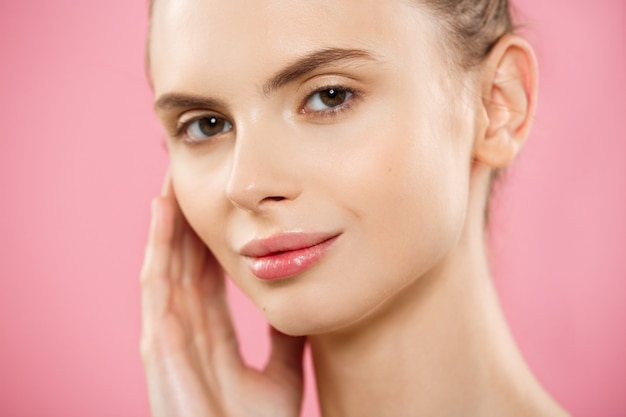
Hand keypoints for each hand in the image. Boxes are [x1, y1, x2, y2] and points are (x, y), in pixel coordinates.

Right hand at [140, 173, 305, 416]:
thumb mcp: (284, 374)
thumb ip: (288, 340)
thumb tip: (303, 306)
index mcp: (211, 335)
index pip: (206, 274)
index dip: (209, 238)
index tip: (220, 204)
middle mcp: (185, 328)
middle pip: (184, 261)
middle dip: (187, 219)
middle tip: (193, 176)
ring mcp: (168, 334)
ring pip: (167, 262)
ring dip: (169, 220)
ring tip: (174, 178)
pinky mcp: (157, 344)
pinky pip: (156, 283)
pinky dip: (159, 244)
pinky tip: (163, 210)